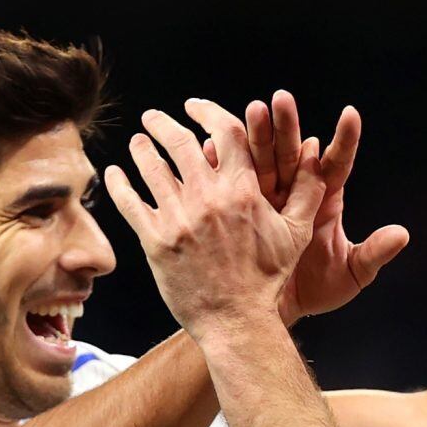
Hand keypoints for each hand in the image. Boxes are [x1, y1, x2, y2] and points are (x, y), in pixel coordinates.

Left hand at [106, 99, 325, 337]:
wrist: (236, 320)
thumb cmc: (267, 279)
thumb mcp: (296, 233)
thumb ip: (305, 190)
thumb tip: (313, 152)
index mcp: (243, 190)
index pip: (224, 131)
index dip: (207, 111)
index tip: (193, 106)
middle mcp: (209, 199)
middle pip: (180, 142)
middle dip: (163, 124)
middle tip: (153, 118)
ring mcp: (180, 219)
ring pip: (151, 168)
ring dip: (141, 149)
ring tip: (137, 143)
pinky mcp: (156, 241)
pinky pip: (130, 203)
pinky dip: (118, 184)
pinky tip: (114, 174)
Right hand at [241, 92, 410, 321]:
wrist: (280, 310)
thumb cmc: (319, 290)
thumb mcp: (351, 275)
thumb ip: (373, 253)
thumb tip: (402, 235)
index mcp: (325, 200)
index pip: (337, 164)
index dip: (344, 140)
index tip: (350, 115)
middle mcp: (294, 191)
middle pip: (292, 152)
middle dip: (287, 126)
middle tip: (281, 100)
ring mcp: (265, 197)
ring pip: (260, 160)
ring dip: (255, 135)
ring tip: (251, 110)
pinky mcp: (239, 208)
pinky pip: (229, 182)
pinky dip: (222, 164)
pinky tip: (214, 146)